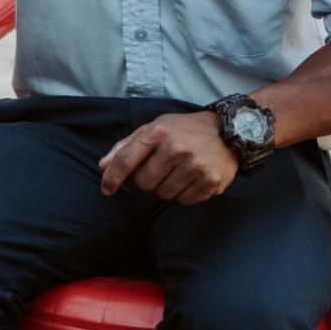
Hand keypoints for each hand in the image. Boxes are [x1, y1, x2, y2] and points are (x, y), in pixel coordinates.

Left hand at [98, 111, 238, 203]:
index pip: (126, 160)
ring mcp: (195, 166)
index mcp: (157, 132)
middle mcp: (176, 149)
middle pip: (144, 183)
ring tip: (177, 171)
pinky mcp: (211, 181)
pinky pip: (184, 201)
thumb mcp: (154, 128)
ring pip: (163, 194)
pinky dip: (183, 194)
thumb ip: (126, 147)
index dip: (112, 177)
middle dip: (146, 180)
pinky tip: (191, 178)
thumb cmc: (183, 130)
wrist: (228, 131)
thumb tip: (102, 166)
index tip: (106, 189)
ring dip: (165, 187)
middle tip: (159, 168)